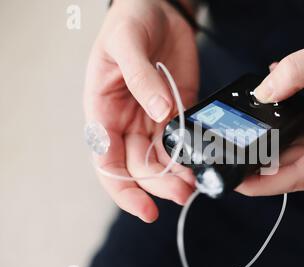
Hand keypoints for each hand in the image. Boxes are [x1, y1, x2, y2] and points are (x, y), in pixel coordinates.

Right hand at [84, 0, 198, 221]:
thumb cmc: (129, 21)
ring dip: (176, 176)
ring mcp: (151, 118)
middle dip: (158, 185)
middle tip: (183, 193)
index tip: (146, 208)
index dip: (124, 189)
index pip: (107, 161)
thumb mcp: (127, 44)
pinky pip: (180, 141)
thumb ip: (140, 79)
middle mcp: (125, 121)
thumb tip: (159, 113)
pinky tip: (200, 162)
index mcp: (102, 110)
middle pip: (137, 167)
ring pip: (160, 160)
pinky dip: (189, 156)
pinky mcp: (175, 112)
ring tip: (195, 183)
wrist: (158, 8)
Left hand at [238, 29, 303, 195]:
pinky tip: (269, 122)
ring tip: (242, 142)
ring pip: (301, 158)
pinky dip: (288, 135)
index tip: (241, 184)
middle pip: (298, 169)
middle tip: (230, 160)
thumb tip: (264, 93)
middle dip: (263, 167)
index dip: (269, 183)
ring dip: (272, 150)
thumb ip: (299, 69)